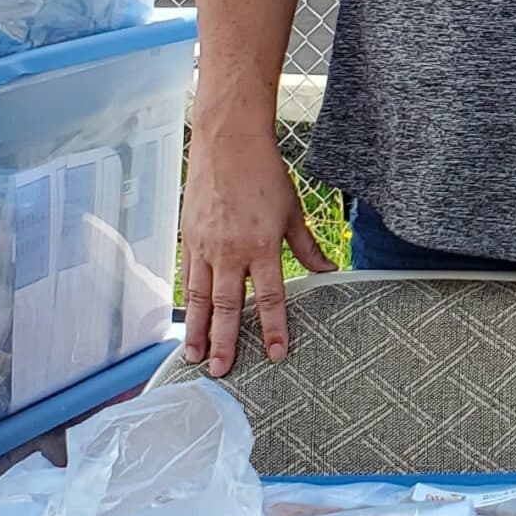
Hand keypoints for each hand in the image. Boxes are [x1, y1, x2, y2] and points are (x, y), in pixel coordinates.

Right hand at [179, 124, 333, 376]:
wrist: (228, 143)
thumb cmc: (265, 174)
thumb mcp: (294, 211)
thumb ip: (307, 247)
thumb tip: (329, 271)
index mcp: (262, 246)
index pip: (270, 297)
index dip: (272, 328)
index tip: (274, 355)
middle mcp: (231, 252)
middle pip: (228, 306)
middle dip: (225, 342)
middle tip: (221, 372)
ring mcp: (205, 246)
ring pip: (201, 298)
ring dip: (197, 330)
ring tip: (194, 357)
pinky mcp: (189, 238)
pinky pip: (188, 278)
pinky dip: (187, 303)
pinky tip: (186, 320)